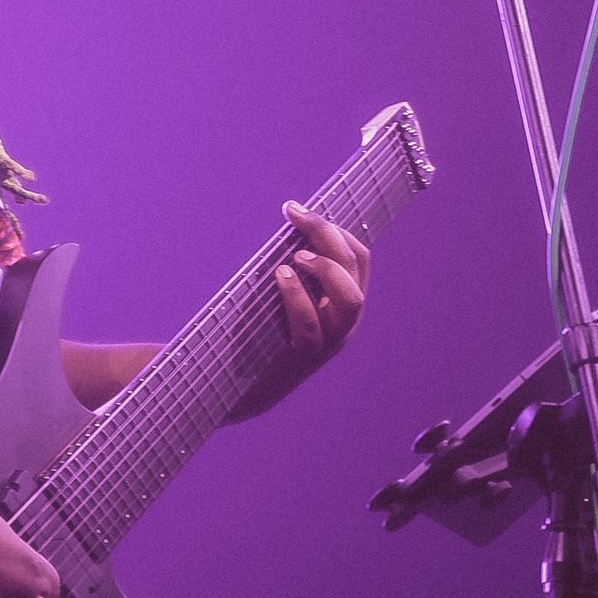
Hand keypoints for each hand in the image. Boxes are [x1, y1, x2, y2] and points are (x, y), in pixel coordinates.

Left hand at [227, 201, 369, 422]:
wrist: (240, 387)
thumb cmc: (258, 332)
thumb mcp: (280, 295)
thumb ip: (290, 268)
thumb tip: (285, 224)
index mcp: (342, 301)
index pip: (358, 257)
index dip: (333, 228)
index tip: (296, 210)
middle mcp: (344, 320)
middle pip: (355, 269)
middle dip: (328, 235)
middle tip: (296, 217)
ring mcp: (329, 340)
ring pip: (350, 300)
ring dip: (326, 269)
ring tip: (297, 256)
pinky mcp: (304, 357)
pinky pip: (310, 324)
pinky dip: (296, 295)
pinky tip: (280, 276)